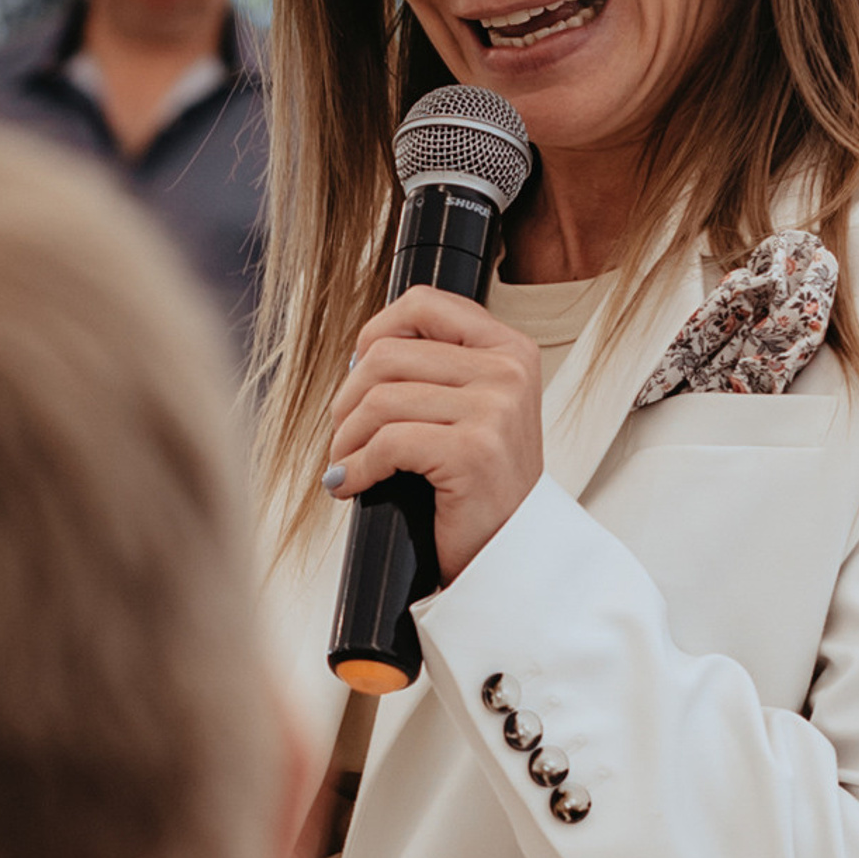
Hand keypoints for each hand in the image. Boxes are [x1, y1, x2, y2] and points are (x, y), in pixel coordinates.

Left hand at [324, 288, 543, 584]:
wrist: (512, 553)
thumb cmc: (483, 486)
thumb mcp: (475, 409)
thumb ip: (436, 368)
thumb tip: (362, 353)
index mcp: (510, 350)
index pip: (423, 303)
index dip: (376, 332)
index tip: (360, 371)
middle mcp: (508, 371)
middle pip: (388, 354)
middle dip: (349, 399)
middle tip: (346, 435)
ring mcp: (495, 409)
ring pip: (380, 398)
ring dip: (346, 437)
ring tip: (347, 461)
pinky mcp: (473, 452)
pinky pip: (386, 443)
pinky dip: (356, 467)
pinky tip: (352, 484)